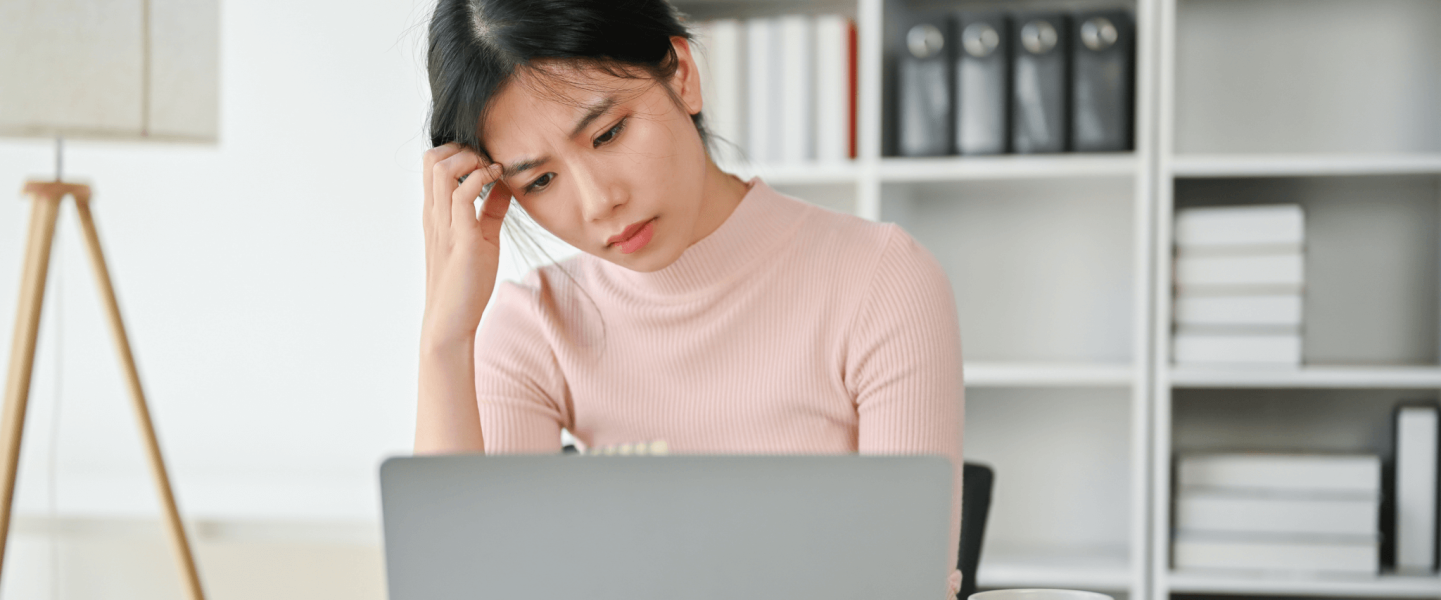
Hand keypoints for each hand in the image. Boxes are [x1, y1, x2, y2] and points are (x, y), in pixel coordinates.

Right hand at [420, 143, 512, 346]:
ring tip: (492, 170)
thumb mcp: (481, 237)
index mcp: (435, 214)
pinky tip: (499, 184)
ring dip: (472, 160)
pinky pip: (464, 196)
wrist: (451, 321)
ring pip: (443, 169)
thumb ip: (490, 211)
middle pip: (432, 158)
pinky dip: (482, 180)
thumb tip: (504, 186)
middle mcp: (435, 215)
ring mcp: (444, 226)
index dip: (459, 152)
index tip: (486, 162)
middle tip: (488, 162)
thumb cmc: (465, 282)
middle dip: (463, 149)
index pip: (432, 164)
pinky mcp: (461, 239)